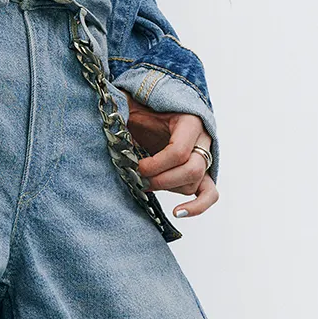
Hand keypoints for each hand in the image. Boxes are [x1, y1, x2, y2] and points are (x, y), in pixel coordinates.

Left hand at [124, 104, 218, 219]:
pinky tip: (177, 212)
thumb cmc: (147, 110)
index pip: (179, 152)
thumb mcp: (135, 105)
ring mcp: (205, 158)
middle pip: (192, 170)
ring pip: (194, 183)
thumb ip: (123, 108)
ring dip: (169, 188)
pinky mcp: (202, 173)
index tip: (137, 167)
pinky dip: (197, 206)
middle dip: (163, 180)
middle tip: (141, 180)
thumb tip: (108, 116)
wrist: (159, 113)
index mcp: (190, 121)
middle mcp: (203, 140)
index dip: (156, 165)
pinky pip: (209, 193)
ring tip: (147, 184)